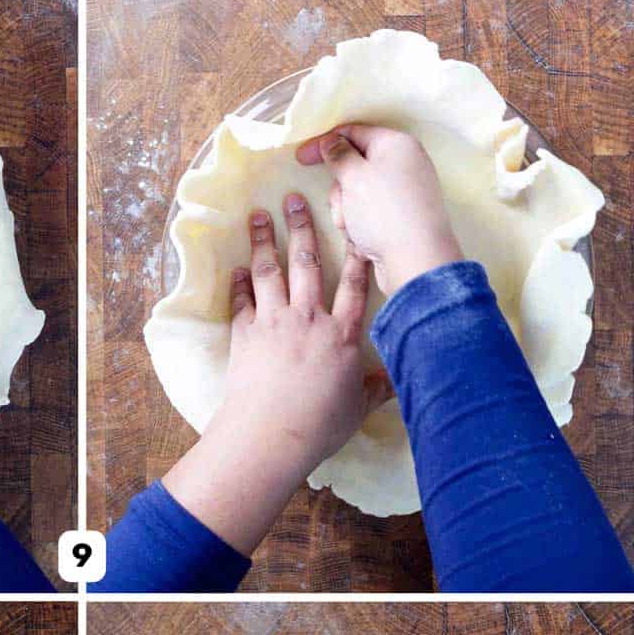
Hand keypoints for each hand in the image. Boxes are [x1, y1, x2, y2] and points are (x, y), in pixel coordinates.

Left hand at [163, 199, 383, 555]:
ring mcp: (274, 323)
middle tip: (294, 198)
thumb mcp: (356, 408)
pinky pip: (242, 301)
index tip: (353, 225)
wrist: (269, 436)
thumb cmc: (318, 426)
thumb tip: (395, 381)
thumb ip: (375, 389)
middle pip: (306, 263)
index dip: (355, 254)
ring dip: (262, 240)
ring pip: (269, 271)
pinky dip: (239, 283)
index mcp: (341, 334)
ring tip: (258, 215)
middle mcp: (308, 319)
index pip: (353, 284)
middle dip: (301, 227)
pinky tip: (238, 268)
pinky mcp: (245, 335)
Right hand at [296, 125, 462, 294]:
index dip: (324, 143)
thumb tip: (331, 141)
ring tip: (353, 229)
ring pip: (358, 193)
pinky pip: (370, 212)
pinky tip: (363, 240)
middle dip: (340, 189)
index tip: (300, 157)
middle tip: (341, 208)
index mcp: (396, 143)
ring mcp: (404, 191)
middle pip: (355, 166)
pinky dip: (360, 224)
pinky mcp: (401, 216)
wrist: (415, 260)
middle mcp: (404, 163)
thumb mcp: (353, 178)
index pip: (353, 132)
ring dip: (347, 211)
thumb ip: (338, 155)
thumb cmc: (383, 213)